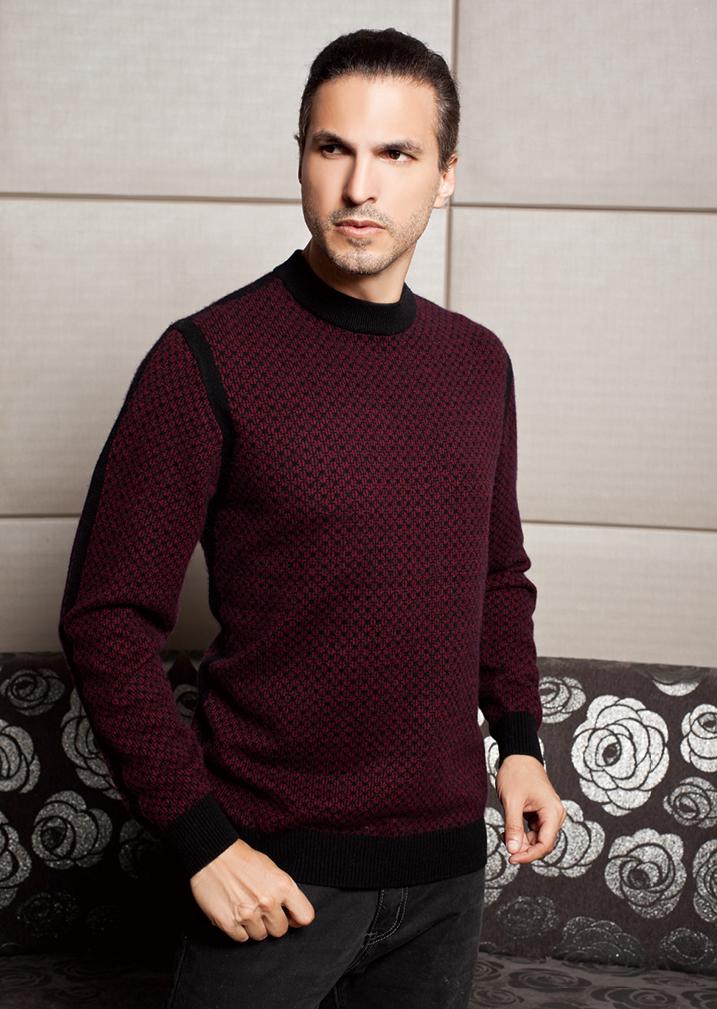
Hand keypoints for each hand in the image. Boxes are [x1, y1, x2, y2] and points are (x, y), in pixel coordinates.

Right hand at [189, 839, 315, 941]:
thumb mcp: (271, 868)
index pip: (305, 916)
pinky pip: (241, 938)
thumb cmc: (241, 859)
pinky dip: (238, 929)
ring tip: (246, 907)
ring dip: (254, 926)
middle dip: (272, 922)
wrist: (212, 854)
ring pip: (260, 936)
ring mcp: (248, 914)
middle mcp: (267, 902)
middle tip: (262, 909)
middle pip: (280, 930)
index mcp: (282, 885)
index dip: (297, 918)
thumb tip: (291, 911)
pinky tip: (234, 912)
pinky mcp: (228, 923)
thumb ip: (283, 890)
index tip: (290, 916)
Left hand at [495, 754, 565, 863]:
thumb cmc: (516, 773)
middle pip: (542, 844)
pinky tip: (509, 830)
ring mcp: (549, 814)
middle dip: (524, 848)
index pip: (545, 845)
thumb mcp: (512, 802)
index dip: (528, 856)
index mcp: (553, 812)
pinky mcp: (541, 813)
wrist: (518, 755)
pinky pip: (534, 830)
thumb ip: (513, 828)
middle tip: (505, 845)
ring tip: (505, 834)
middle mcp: (555, 815)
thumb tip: (513, 851)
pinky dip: (521, 833)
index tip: (512, 858)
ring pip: (537, 838)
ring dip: (521, 841)